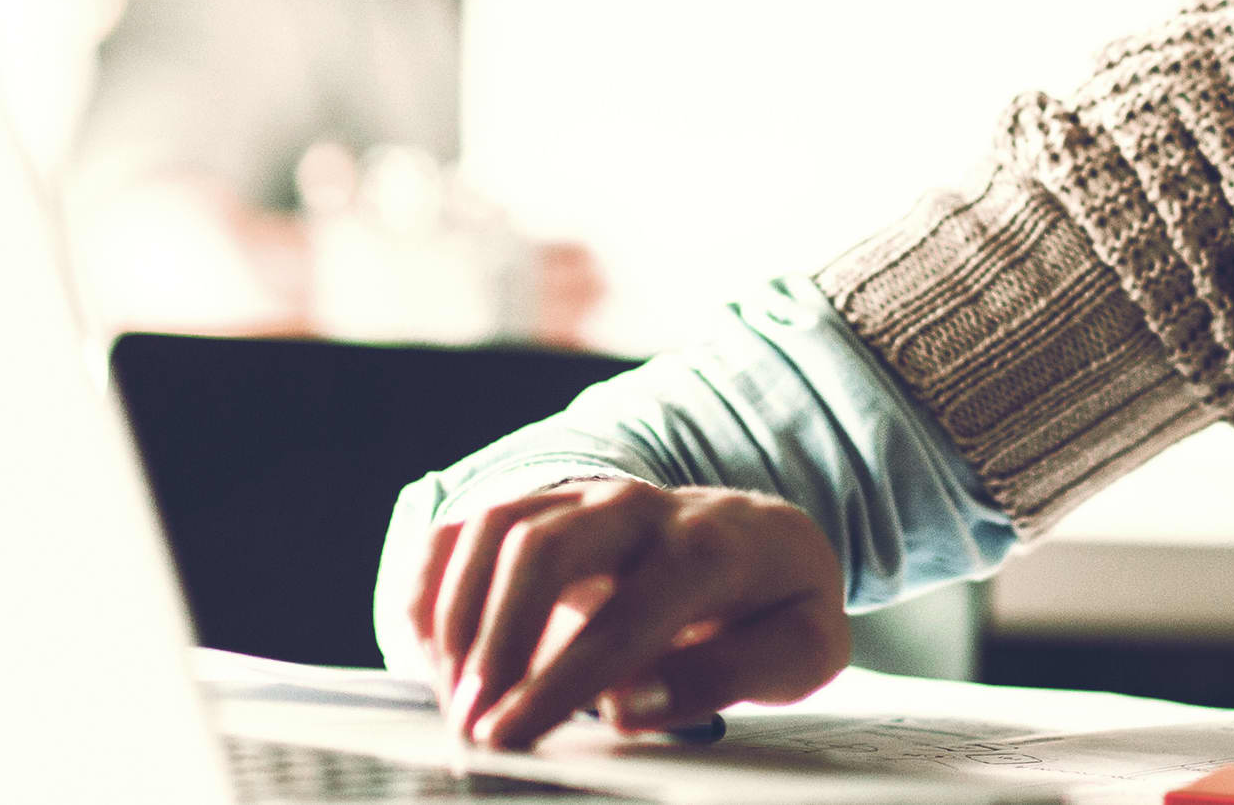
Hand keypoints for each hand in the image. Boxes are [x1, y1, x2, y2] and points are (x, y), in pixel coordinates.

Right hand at [410, 479, 846, 752]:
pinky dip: (433, 590)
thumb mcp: (800, 649)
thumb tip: (629, 705)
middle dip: (497, 643)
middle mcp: (639, 507)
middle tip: (472, 728)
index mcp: (714, 545)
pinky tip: (434, 660)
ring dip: (458, 620)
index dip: (564, 678)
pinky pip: (464, 530)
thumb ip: (729, 674)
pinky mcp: (539, 506)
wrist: (757, 541)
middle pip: (544, 547)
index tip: (513, 736)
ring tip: (454, 703)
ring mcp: (582, 498)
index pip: (630, 611)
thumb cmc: (773, 607)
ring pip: (495, 528)